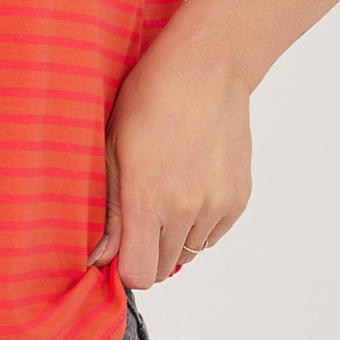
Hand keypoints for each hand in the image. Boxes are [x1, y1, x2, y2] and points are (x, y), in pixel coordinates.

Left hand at [86, 16, 253, 288]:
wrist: (208, 66)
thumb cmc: (151, 95)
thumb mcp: (113, 145)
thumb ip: (108, 210)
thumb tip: (100, 258)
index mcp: (145, 195)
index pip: (138, 274)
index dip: (125, 266)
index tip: (118, 246)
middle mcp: (185, 207)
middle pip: (163, 267)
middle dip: (147, 249)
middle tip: (140, 212)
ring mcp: (217, 204)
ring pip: (189, 251)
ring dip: (174, 235)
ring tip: (167, 188)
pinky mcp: (240, 197)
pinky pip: (214, 234)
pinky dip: (200, 222)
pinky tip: (190, 183)